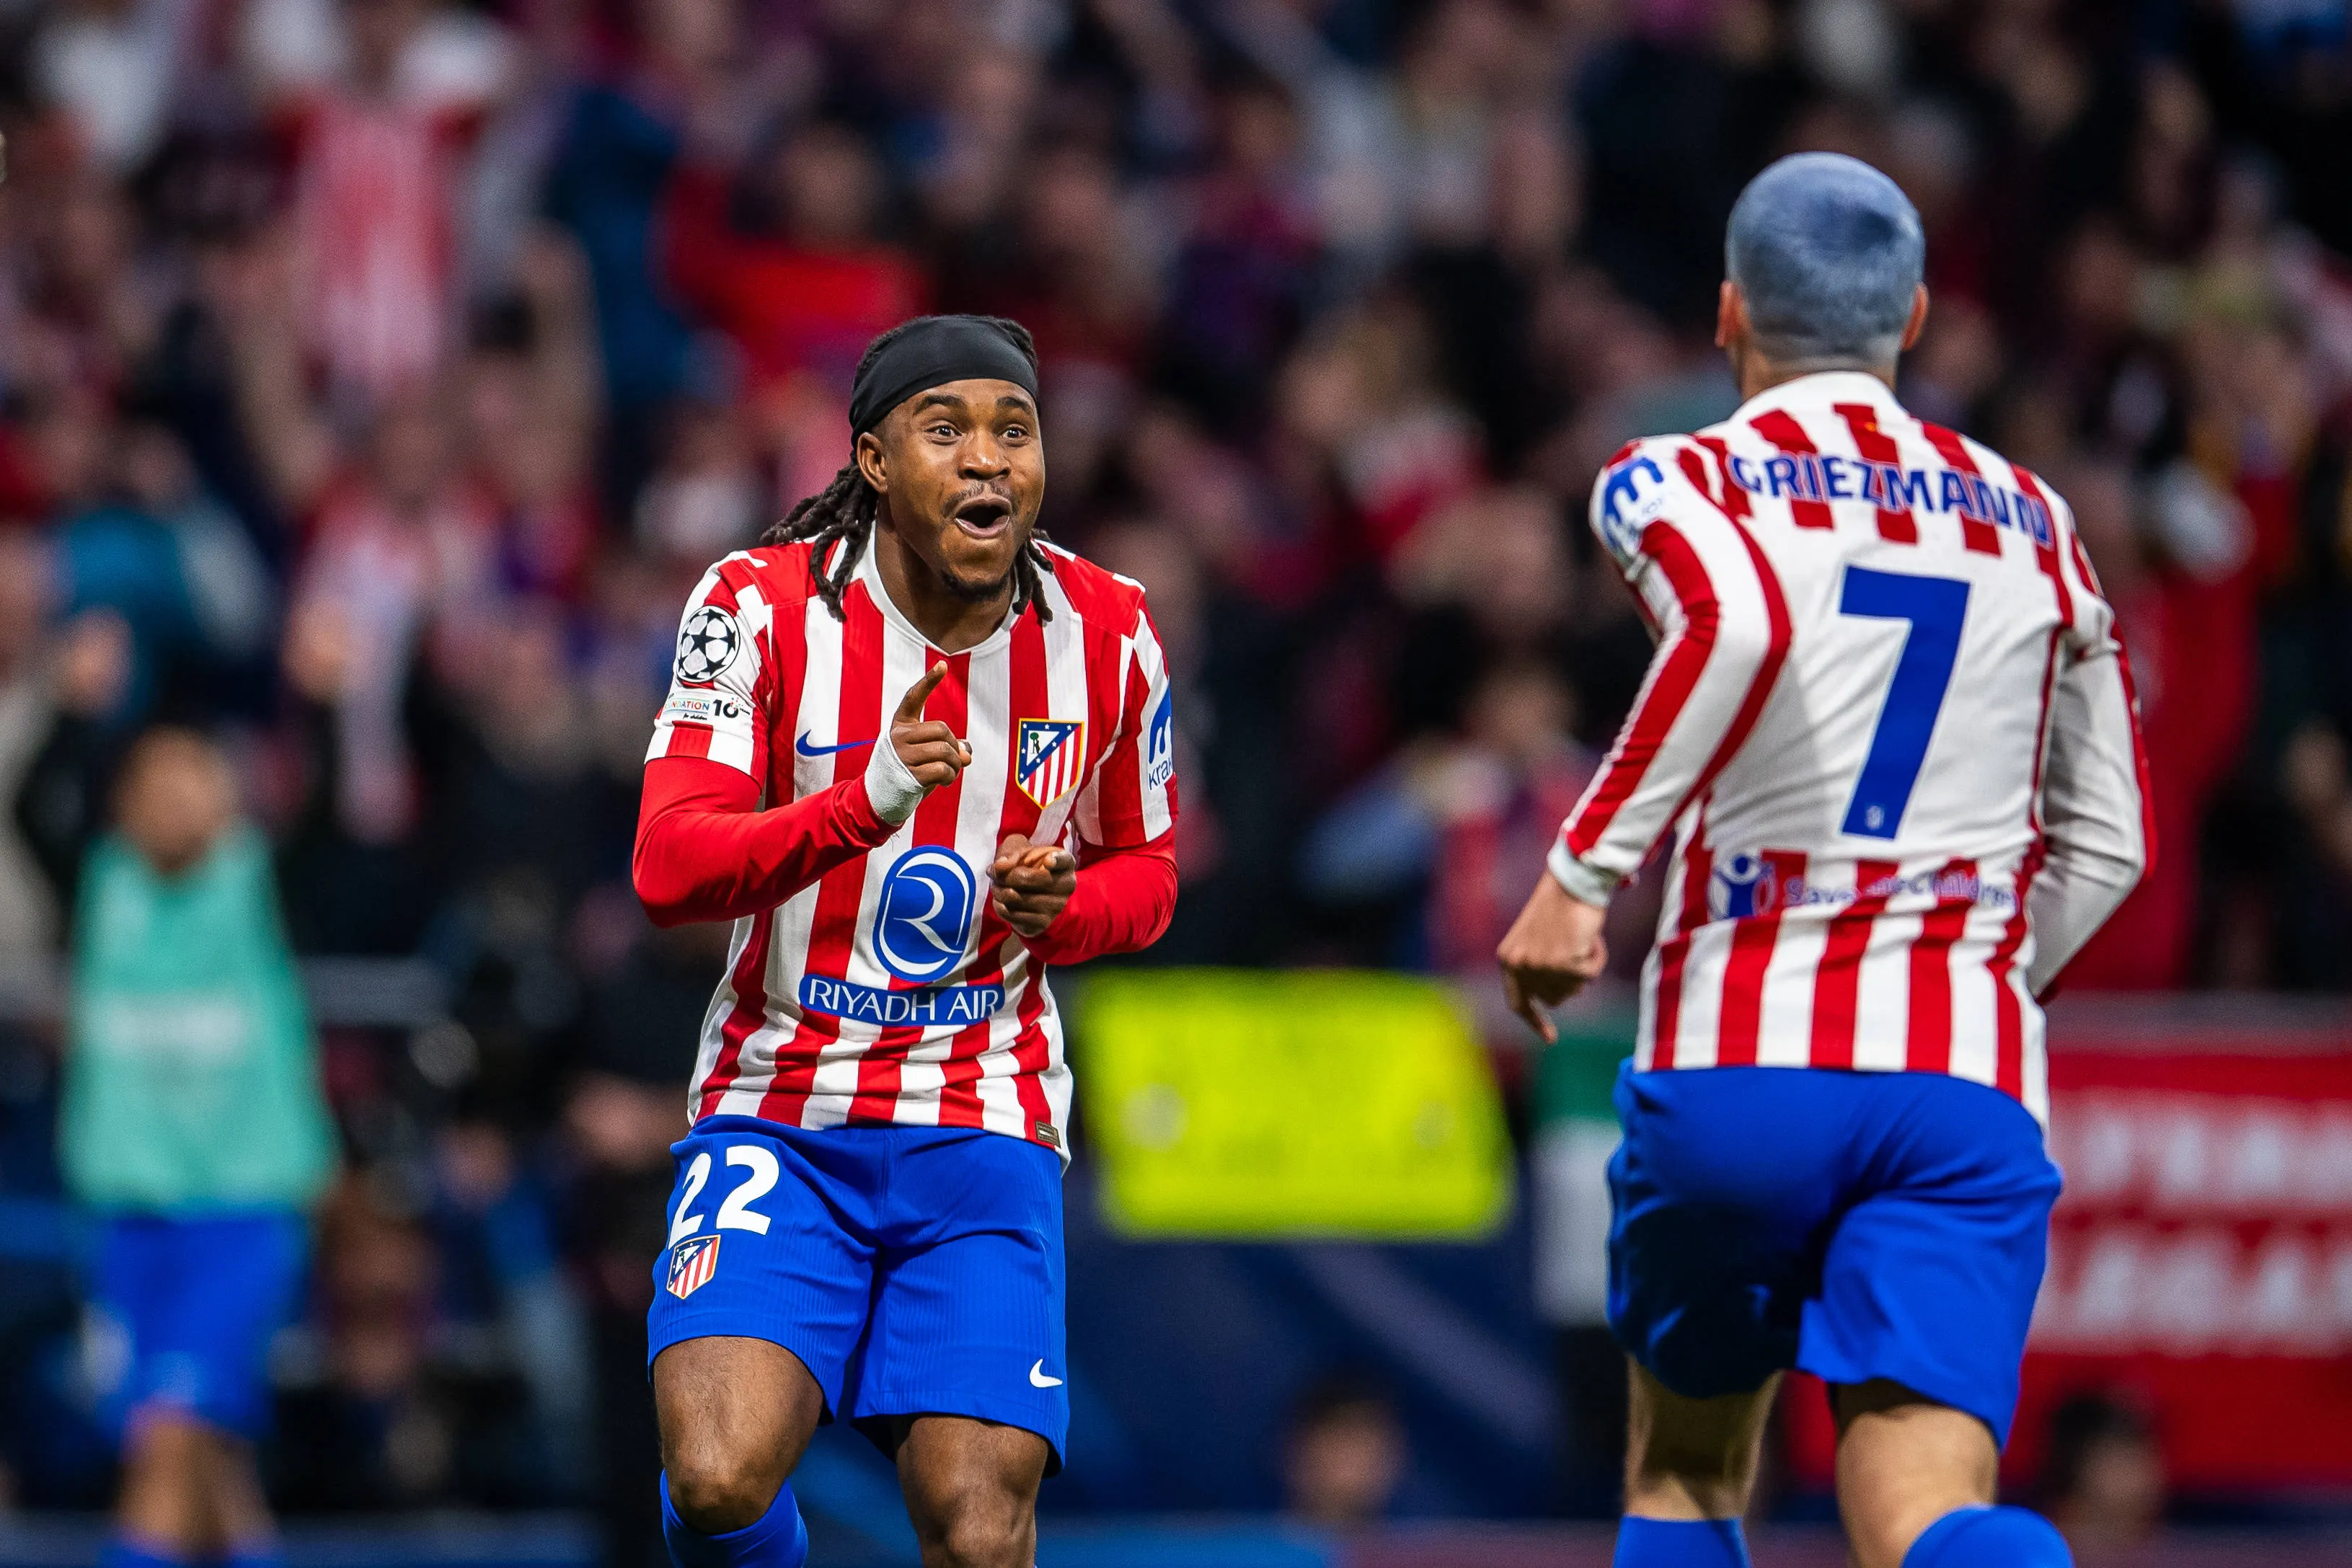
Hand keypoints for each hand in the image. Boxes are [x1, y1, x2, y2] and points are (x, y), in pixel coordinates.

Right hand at [892, 663, 971, 789]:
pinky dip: (951, 776)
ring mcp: (902, 756)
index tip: (943, 664)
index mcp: (900, 725)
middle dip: (955, 746)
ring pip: (945, 751)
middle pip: (942, 729)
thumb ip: (947, 746)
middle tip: (955, 759)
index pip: (914, 697)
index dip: (929, 681)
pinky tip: (944, 781)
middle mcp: (898, 737)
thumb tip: (967, 753)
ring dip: (955, 764)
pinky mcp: (909, 775)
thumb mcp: (925, 753)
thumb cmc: (908, 770)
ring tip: (950, 772)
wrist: (882, 797)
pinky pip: (943, 769)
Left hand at [991, 833, 1076, 937]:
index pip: (1063, 860)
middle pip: (1028, 879)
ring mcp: (1056, 906)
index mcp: (1065, 863)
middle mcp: (1066, 885)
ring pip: (1018, 898)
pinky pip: (1013, 914)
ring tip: (996, 886)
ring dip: (999, 891)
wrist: (1033, 895)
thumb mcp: (1021, 853)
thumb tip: (999, 866)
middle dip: (1005, 876)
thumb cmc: (1029, 867)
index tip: (1048, 861)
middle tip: (996, 875)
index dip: (1056, 860)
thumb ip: (1010, 855)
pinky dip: (1000, 906)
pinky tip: (1000, 900)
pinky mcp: (1043, 922)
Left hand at [1497, 873, 1608, 1042]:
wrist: (1572, 881)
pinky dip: (1597, 957)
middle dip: (1571, 981)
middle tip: (1575, 948)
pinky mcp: (1564, 964)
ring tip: (1579, 938)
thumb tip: (1558, 998)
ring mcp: (1541, 967)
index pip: (1518, 1003)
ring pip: (1576, 989)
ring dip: (1584, 967)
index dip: (1535, 1021)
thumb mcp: (1537, 940)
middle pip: (1555, 999)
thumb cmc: (1559, 905)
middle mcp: (1520, 967)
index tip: (1551, 1039)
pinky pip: (1592, 974)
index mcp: (1508, 960)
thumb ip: (1539, 969)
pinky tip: (1590, 936)